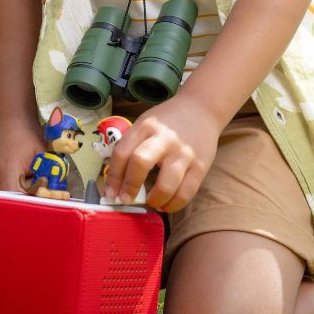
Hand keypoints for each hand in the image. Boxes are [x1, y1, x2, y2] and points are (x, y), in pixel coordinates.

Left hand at [104, 94, 221, 212]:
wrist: (202, 108)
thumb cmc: (168, 120)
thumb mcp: (146, 123)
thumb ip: (132, 145)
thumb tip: (117, 181)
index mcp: (146, 126)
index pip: (122, 153)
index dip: (113, 177)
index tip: (110, 193)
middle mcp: (165, 138)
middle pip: (140, 163)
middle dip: (130, 187)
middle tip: (126, 200)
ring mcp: (184, 153)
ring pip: (166, 185)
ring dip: (154, 200)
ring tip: (151, 201)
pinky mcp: (201, 166)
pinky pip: (186, 193)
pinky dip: (173, 205)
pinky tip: (166, 204)